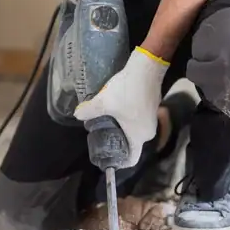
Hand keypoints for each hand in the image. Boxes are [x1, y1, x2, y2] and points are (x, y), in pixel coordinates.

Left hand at [73, 47, 169, 167]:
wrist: (147, 67)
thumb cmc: (127, 90)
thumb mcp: (104, 101)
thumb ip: (89, 111)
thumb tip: (77, 115)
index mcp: (138, 136)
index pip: (132, 159)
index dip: (119, 162)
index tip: (107, 157)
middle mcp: (148, 132)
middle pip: (132, 144)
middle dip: (117, 141)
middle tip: (100, 134)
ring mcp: (152, 120)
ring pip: (134, 131)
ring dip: (122, 128)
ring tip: (106, 121)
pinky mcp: (152, 108)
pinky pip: (138, 121)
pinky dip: (128, 119)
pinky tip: (116, 109)